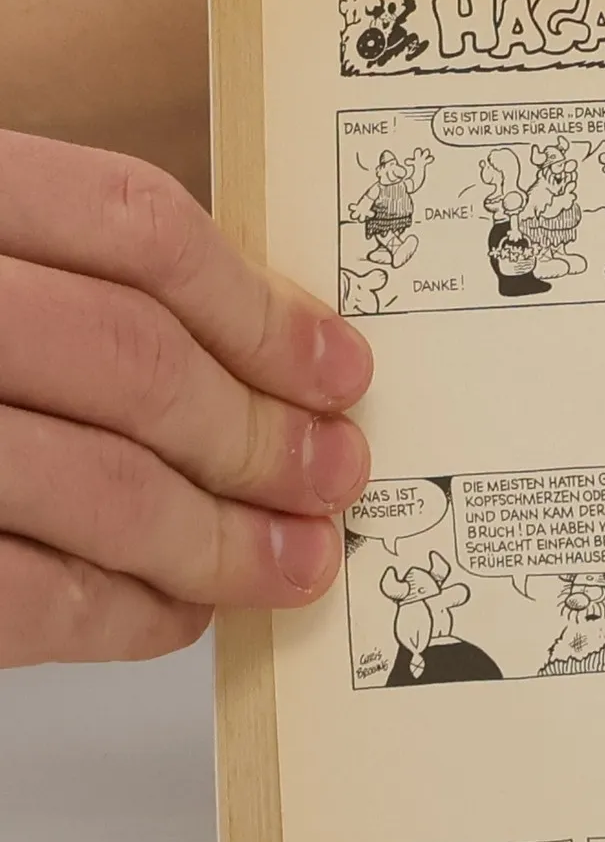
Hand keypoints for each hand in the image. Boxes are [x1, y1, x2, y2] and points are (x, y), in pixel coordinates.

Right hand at [0, 130, 372, 667]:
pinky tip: (175, 612)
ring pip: (97, 485)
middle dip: (258, 434)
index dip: (261, 308)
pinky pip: (28, 598)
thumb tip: (268, 340)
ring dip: (219, 539)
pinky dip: (125, 615)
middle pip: (131, 360)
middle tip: (331, 475)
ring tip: (290, 561)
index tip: (337, 370)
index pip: (132, 226)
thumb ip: (69, 273)